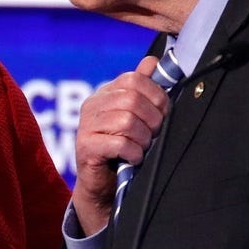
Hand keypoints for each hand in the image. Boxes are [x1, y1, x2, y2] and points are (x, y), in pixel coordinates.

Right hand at [73, 55, 168, 235]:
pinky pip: (119, 143)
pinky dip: (134, 152)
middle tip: (154, 135)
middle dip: (152, 119)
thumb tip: (153, 61)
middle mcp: (92, 105)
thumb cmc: (123, 149)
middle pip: (132, 99)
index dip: (155, 95)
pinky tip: (133, 159)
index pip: (133, 79)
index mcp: (105, 94)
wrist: (103, 187)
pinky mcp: (85, 147)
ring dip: (143, 138)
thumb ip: (143, 89)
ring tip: (142, 148)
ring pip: (127, 121)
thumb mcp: (135, 116)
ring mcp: (86, 125)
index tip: (163, 113)